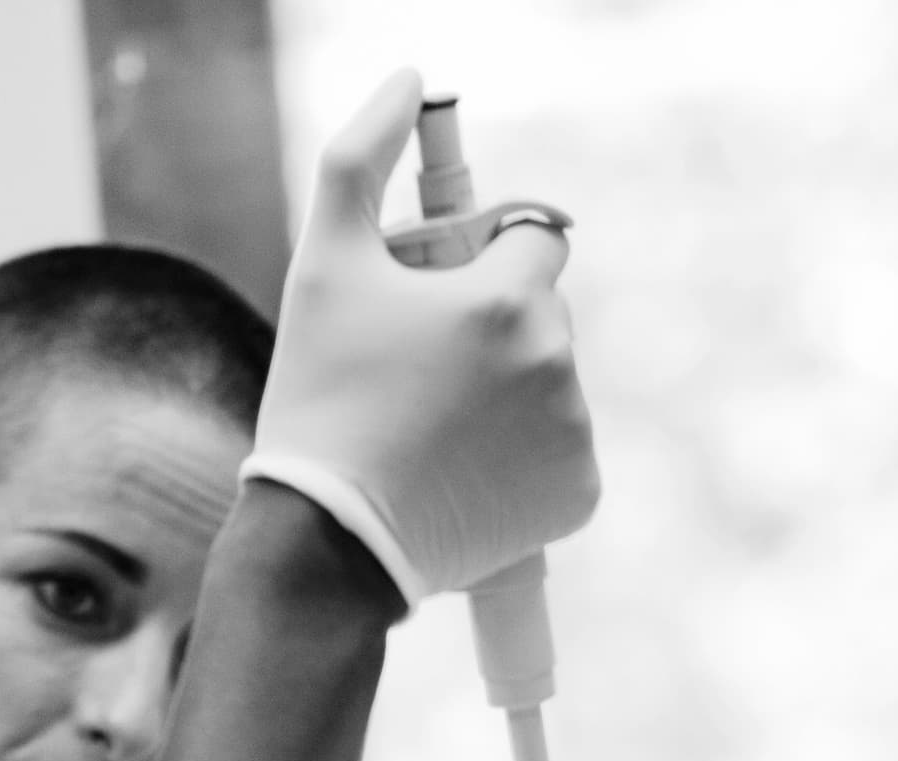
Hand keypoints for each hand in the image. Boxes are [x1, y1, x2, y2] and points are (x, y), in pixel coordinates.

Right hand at [241, 69, 602, 606]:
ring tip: (435, 430)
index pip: (535, 237)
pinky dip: (523, 461)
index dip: (485, 262)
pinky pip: (562, 452)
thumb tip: (405, 81)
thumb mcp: (322, 263)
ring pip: (550, 382)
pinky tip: (465, 473)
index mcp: (509, 299)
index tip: (440, 301)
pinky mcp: (578, 494)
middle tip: (419, 375)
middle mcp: (556, 362)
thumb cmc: (319, 397)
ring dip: (507, 393)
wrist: (326, 542)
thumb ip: (360, 154)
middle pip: (540, 314)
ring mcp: (572, 434)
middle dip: (491, 331)